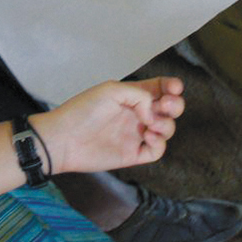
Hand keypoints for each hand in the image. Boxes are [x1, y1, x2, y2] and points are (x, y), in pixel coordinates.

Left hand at [33, 77, 184, 174]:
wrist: (65, 138)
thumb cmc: (83, 110)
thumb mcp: (112, 90)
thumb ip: (140, 95)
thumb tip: (153, 114)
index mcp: (132, 96)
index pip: (160, 88)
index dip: (172, 87)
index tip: (174, 88)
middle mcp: (138, 114)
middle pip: (170, 109)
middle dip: (176, 105)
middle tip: (164, 105)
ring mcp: (137, 134)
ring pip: (167, 129)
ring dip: (166, 124)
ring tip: (150, 124)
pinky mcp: (134, 154)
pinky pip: (158, 150)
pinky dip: (159, 143)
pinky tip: (147, 136)